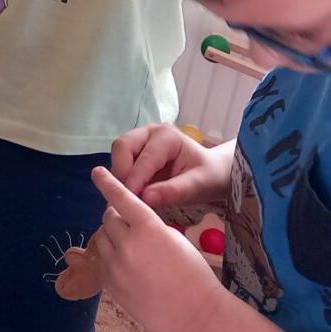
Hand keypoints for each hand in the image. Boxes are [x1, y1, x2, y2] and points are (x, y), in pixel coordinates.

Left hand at [91, 167, 225, 331]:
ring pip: (101, 239)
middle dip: (117, 217)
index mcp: (147, 228)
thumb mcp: (175, 239)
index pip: (121, 198)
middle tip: (130, 225)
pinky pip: (102, 263)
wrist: (198, 317)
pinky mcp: (110, 285)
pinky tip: (129, 268)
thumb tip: (129, 222)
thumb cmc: (194, 276)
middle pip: (108, 218)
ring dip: (111, 238)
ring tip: (131, 248)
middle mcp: (127, 244)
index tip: (97, 172)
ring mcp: (116, 266)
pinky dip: (111, 260)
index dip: (108, 183)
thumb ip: (149, 226)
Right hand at [111, 124, 231, 209]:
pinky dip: (122, 176)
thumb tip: (146, 198)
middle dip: (122, 172)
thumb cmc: (208, 176)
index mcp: (167, 136)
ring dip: (120, 174)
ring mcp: (140, 139)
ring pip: (118, 152)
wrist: (212, 173)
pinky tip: (132, 192)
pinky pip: (121, 161)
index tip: (133, 199)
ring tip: (131, 195)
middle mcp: (149, 132)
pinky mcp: (135, 151)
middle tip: (129, 195)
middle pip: (122, 146)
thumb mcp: (198, 186)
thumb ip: (174, 191)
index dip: (136, 179)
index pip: (144, 156)